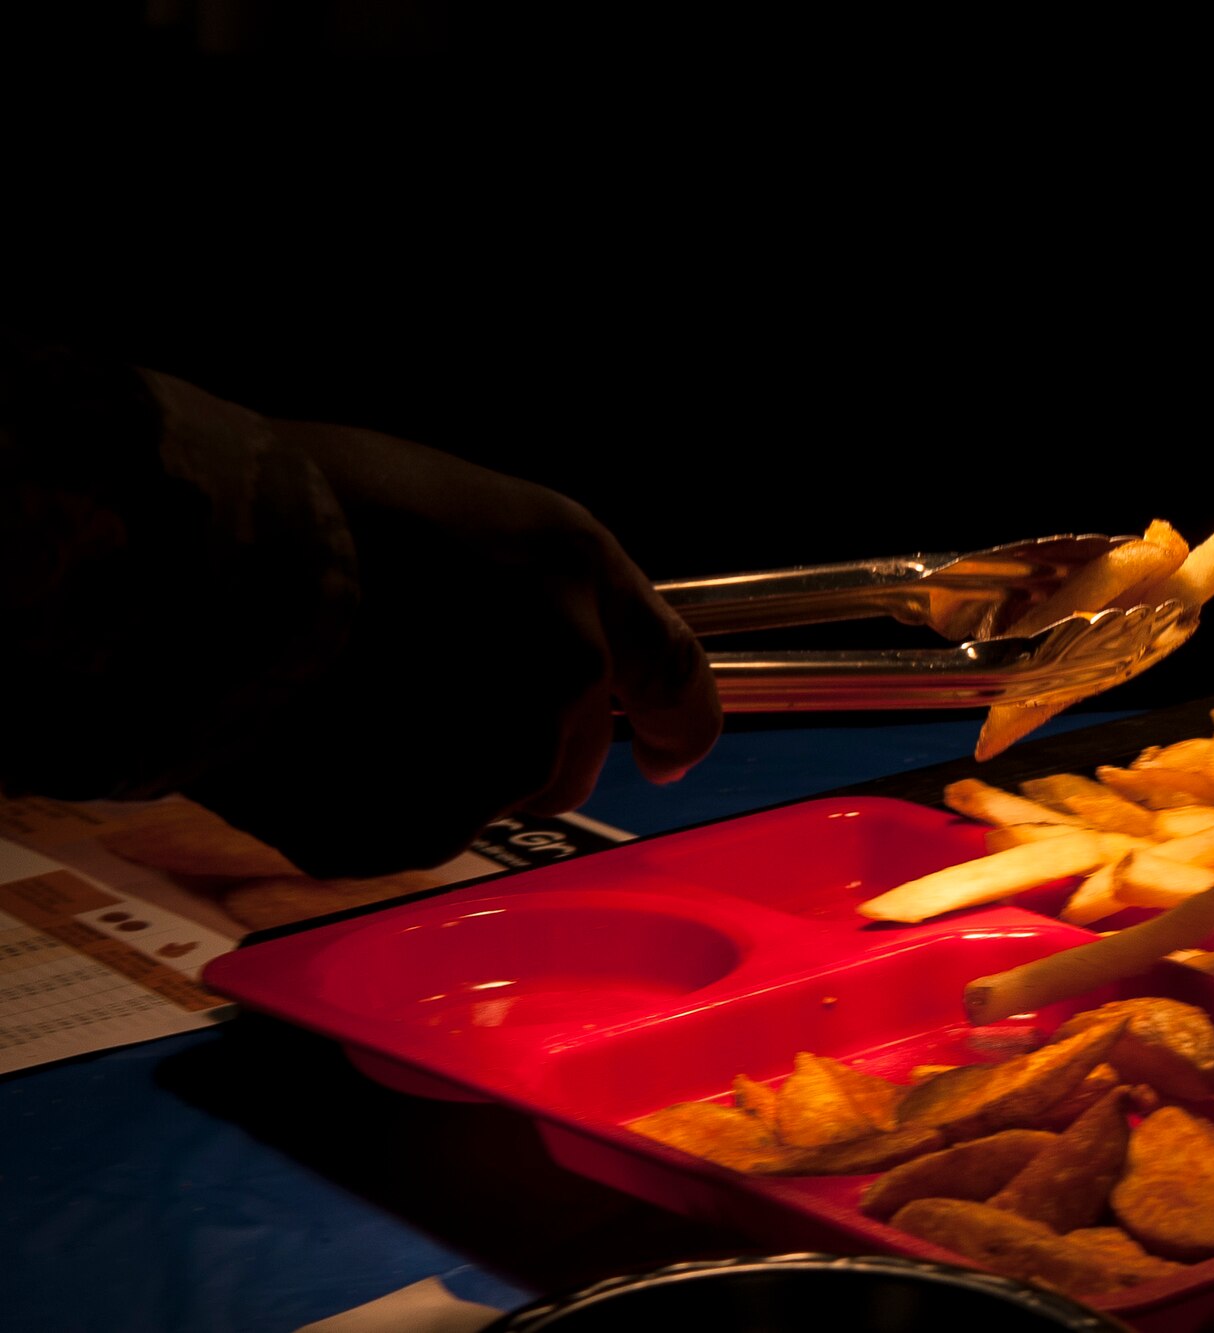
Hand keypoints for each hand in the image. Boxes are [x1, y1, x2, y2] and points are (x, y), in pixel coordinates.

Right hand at [185, 420, 720, 878]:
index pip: (675, 672)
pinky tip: (309, 745)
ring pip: (486, 800)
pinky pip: (404, 833)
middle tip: (415, 706)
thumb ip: (523, 587)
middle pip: (570, 760)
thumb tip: (537, 640)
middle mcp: (563, 662)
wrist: (189, 555)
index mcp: (574, 567)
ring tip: (342, 706)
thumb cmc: (300, 501)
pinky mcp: (420, 823)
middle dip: (517, 751)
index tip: (665, 751)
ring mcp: (499, 751)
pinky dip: (364, 806)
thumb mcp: (450, 507)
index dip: (675, 723)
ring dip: (434, 775)